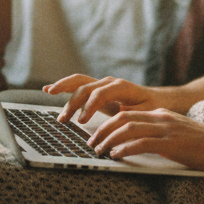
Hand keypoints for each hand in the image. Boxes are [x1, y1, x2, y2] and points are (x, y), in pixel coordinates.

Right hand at [43, 74, 179, 124]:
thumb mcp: (146, 113)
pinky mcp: (96, 89)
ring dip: (63, 88)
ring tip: (49, 94)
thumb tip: (120, 117)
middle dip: (72, 101)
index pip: (99, 93)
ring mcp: (102, 84)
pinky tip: (48, 89)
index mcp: (121, 87)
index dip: (89, 106)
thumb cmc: (151, 108)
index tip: (81, 121)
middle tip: (64, 118)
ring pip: (78, 82)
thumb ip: (132, 114)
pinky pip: (77, 85)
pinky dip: (63, 86)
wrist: (155, 99)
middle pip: (86, 86)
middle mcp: (109, 82)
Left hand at [87, 108, 203, 171]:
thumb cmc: (202, 145)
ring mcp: (165, 130)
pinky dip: (125, 149)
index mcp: (160, 115)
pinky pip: (141, 143)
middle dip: (103, 130)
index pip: (127, 114)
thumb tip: (139, 143)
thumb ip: (159, 134)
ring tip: (99, 150)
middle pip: (122, 119)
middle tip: (91, 143)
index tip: (96, 134)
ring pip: (128, 129)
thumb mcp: (176, 133)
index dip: (108, 124)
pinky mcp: (170, 143)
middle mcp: (160, 118)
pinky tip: (116, 155)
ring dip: (109, 140)